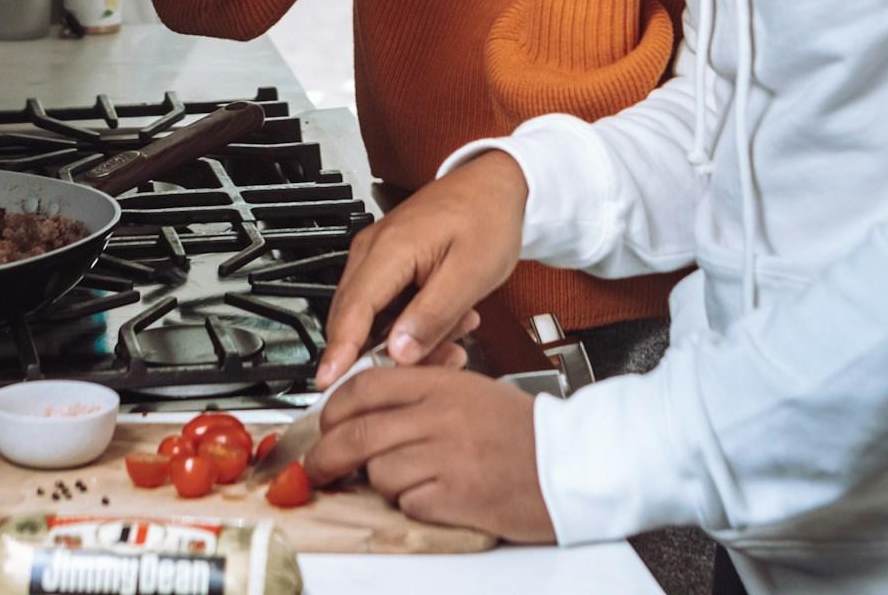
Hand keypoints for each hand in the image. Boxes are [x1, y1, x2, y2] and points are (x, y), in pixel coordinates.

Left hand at [307, 367, 554, 542]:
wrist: (570, 462)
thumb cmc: (523, 430)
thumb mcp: (470, 391)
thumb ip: (421, 396)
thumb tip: (370, 412)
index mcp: (442, 383)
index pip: (366, 386)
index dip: (334, 407)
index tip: (324, 423)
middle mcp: (439, 416)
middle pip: (357, 434)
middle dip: (326, 455)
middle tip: (318, 467)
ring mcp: (445, 456)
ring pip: (378, 471)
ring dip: (378, 481)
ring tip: (401, 480)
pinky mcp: (454, 497)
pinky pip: (407, 502)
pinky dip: (410, 503)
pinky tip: (432, 494)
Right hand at [317, 152, 527, 387]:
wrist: (495, 185)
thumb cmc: (487, 217)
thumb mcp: (470, 274)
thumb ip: (433, 316)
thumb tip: (398, 353)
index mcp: (390, 249)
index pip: (352, 310)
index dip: (339, 352)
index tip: (329, 385)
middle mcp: (373, 250)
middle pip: (355, 319)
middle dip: (387, 353)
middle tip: (437, 360)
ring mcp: (377, 255)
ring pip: (372, 317)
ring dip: (407, 337)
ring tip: (456, 330)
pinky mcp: (387, 263)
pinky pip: (385, 306)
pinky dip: (410, 323)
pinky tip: (447, 320)